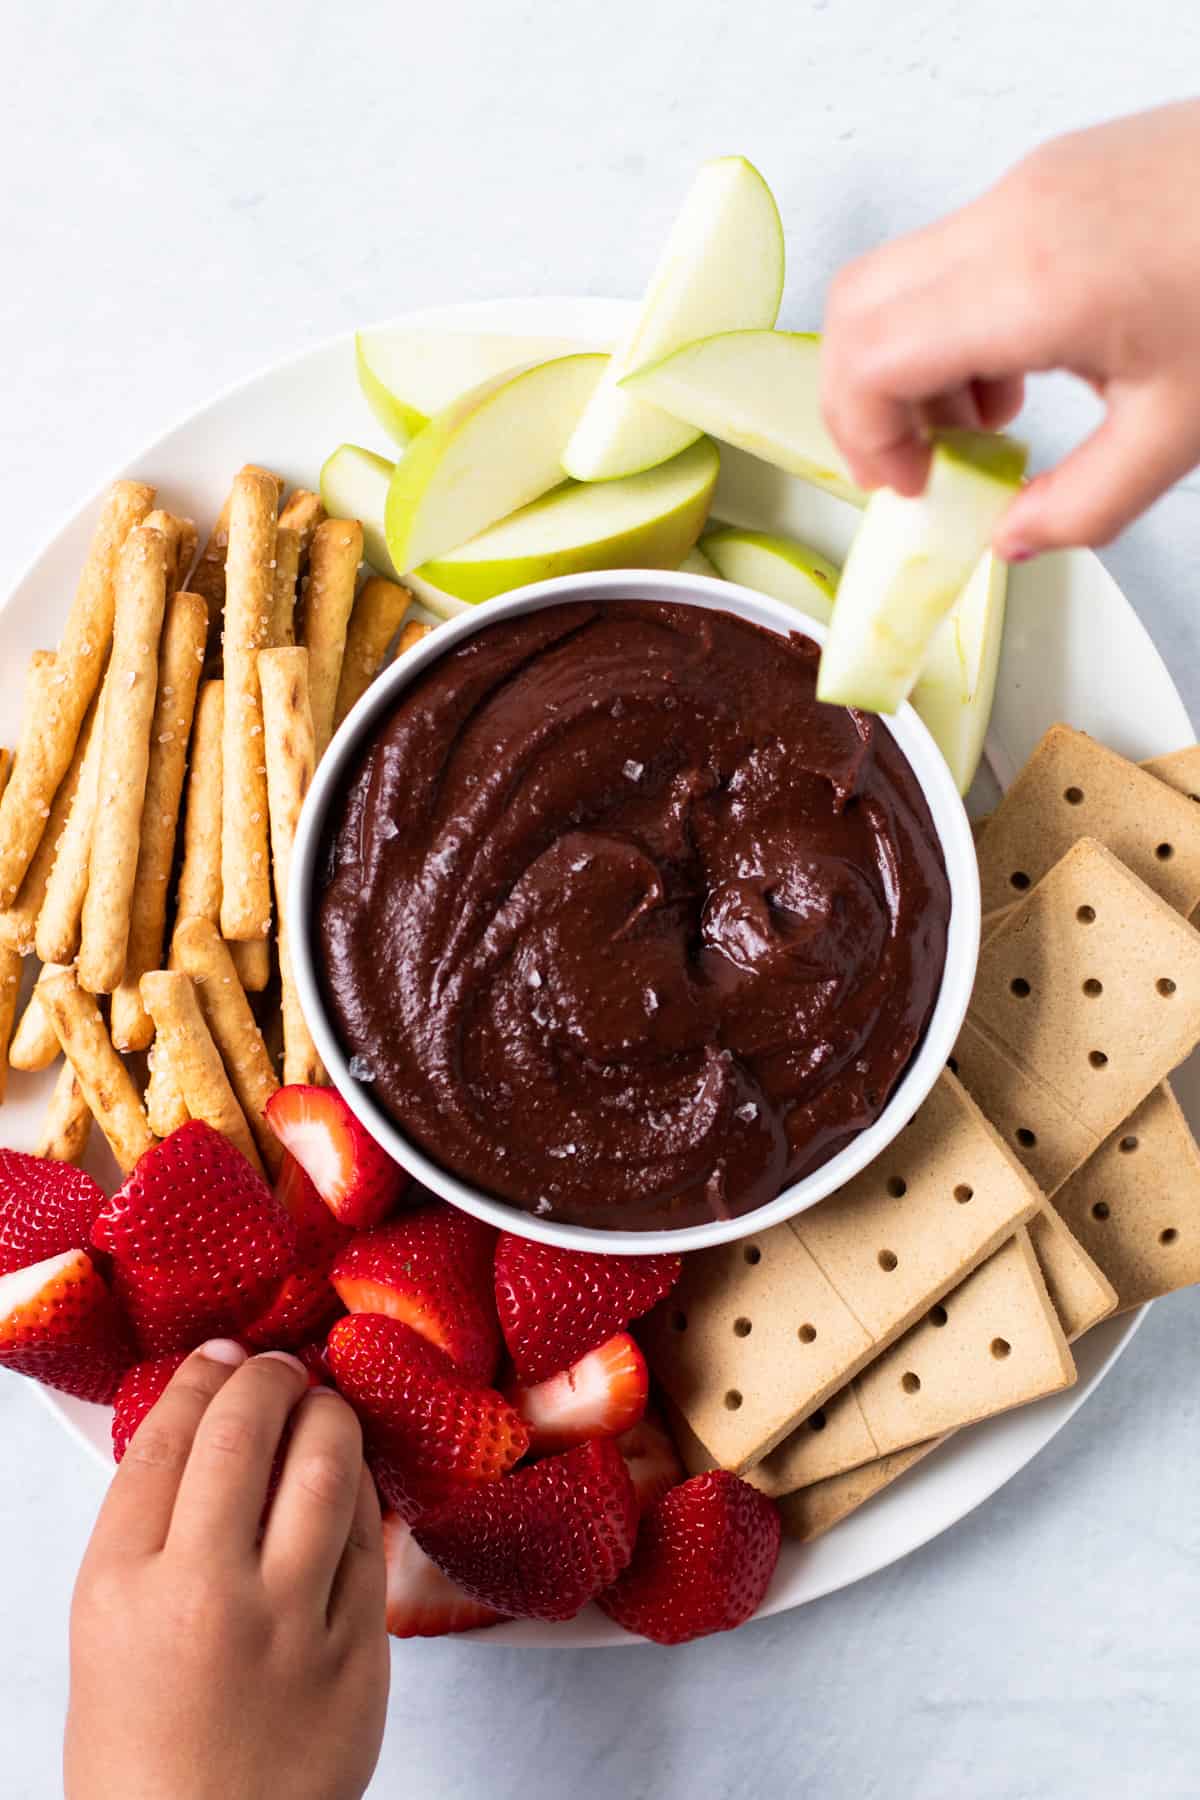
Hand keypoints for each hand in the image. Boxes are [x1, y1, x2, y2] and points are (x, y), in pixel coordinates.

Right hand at [65, 1341, 388, 1799]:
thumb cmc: (145, 1754)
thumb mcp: (108, 1632)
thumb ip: (151, 1532)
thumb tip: (203, 1427)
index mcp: (122, 1588)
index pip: (167, 1441)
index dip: (199, 1379)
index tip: (218, 1357)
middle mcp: (204, 1595)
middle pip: (245, 1434)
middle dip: (267, 1378)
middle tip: (277, 1368)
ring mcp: (289, 1623)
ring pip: (324, 1468)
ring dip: (328, 1416)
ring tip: (322, 1406)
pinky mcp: (358, 1652)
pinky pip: (370, 1536)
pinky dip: (360, 1490)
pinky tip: (350, 1477)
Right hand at [820, 100, 1199, 555]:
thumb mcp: (1183, 428)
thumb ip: (1084, 506)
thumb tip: (1012, 538)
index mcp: (1033, 286)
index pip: (870, 358)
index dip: (865, 438)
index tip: (912, 486)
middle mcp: (1010, 219)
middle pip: (855, 309)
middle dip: (862, 402)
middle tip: (918, 463)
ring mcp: (1026, 185)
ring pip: (896, 278)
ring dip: (909, 362)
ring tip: (985, 419)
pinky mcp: (1048, 174)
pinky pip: (951, 252)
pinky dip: (952, 321)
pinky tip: (1021, 363)